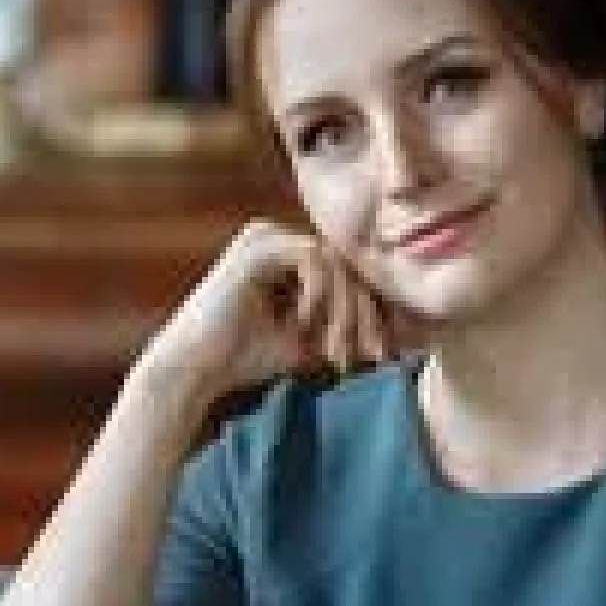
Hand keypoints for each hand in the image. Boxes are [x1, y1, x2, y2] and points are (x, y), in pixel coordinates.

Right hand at [139, 219, 427, 404]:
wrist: (196, 368)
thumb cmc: (247, 357)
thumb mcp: (312, 339)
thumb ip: (347, 326)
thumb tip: (408, 333)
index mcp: (290, 256)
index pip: (350, 275)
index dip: (372, 314)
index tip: (383, 355)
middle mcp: (279, 238)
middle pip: (348, 267)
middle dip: (365, 316)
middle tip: (372, 356)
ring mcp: (266, 237)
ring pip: (336, 264)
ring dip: (345, 312)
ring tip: (336, 350)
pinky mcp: (257, 246)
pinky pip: (312, 259)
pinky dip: (318, 295)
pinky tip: (303, 325)